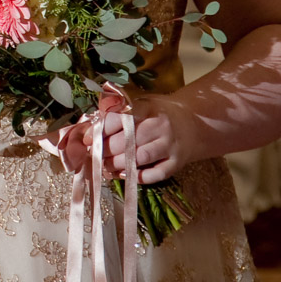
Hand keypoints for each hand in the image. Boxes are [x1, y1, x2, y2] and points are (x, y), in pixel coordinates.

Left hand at [62, 94, 199, 184]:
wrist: (194, 122)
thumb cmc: (159, 113)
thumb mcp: (142, 104)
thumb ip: (119, 112)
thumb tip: (89, 126)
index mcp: (148, 108)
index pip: (121, 118)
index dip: (101, 130)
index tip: (86, 139)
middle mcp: (160, 126)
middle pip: (128, 140)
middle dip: (106, 150)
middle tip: (92, 155)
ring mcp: (169, 145)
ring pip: (140, 158)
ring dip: (118, 164)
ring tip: (104, 167)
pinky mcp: (176, 163)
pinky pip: (156, 174)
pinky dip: (138, 177)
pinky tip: (124, 175)